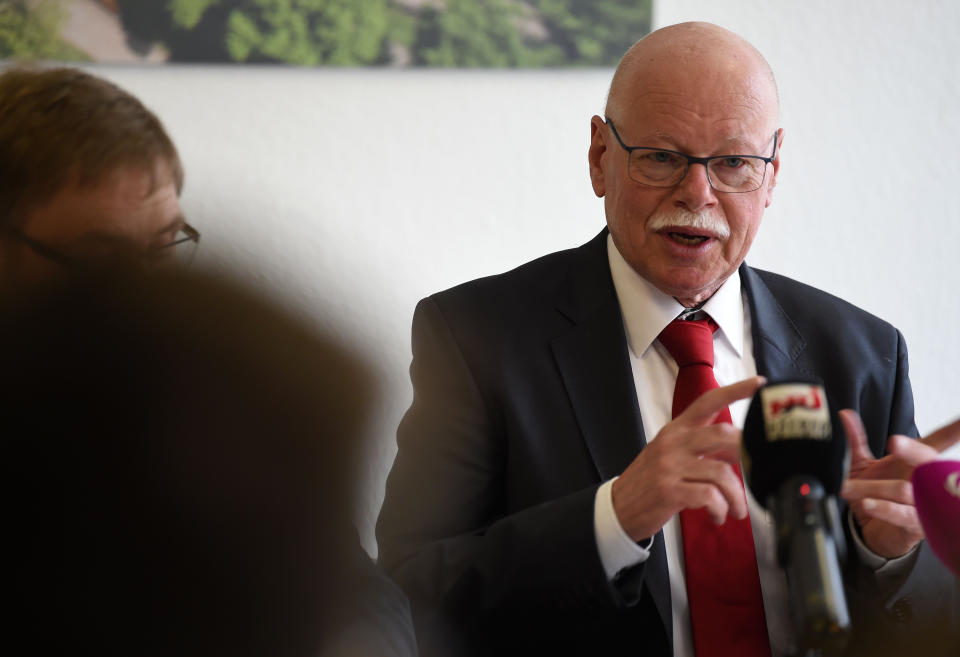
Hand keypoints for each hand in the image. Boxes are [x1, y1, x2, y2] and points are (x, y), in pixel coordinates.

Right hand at [611, 376, 764, 541]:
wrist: (619, 508)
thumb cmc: (649, 482)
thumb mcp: (669, 455)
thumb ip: (700, 447)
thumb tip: (737, 448)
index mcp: (675, 430)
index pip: (707, 402)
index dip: (735, 391)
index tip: (759, 383)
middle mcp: (673, 443)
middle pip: (723, 435)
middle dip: (748, 455)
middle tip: (754, 472)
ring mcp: (669, 466)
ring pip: (722, 473)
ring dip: (737, 496)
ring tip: (736, 509)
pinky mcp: (669, 491)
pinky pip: (710, 497)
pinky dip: (721, 509)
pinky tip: (717, 515)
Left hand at [839, 410, 959, 557]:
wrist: (875, 530)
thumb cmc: (876, 493)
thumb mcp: (861, 464)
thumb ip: (855, 440)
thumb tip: (844, 415)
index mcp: (916, 461)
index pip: (938, 441)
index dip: (953, 431)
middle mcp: (926, 480)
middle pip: (929, 462)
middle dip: (913, 451)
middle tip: (894, 443)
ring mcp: (925, 503)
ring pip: (906, 490)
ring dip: (875, 488)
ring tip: (849, 487)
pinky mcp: (917, 525)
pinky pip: (903, 515)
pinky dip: (884, 509)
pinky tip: (867, 504)